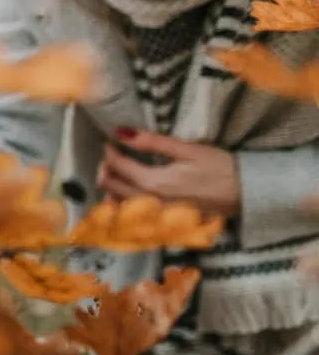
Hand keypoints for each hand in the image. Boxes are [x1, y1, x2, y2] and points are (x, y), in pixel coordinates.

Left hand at [97, 128, 239, 216]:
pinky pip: (134, 215)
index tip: (110, 141)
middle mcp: (151, 203)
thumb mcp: (188, 150)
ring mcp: (157, 216)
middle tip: (110, 156)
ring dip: (111, 187)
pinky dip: (123, 203)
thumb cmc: (223, 169)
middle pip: (111, 187)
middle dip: (105, 169)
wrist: (249, 195)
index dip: (110, 151)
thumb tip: (121, 132)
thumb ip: (152, 142)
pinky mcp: (166, 222)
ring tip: (116, 172)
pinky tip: (129, 193)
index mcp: (155, 183)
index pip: (118, 166)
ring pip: (119, 203)